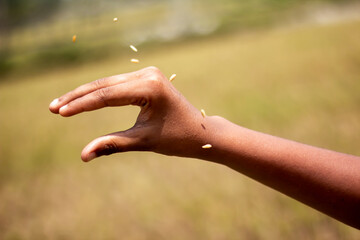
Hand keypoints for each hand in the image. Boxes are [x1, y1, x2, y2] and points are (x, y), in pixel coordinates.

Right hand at [49, 67, 210, 161]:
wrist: (201, 133)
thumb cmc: (178, 139)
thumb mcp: (143, 141)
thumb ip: (112, 144)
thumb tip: (83, 156)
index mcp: (150, 87)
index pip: (107, 95)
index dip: (81, 105)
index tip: (58, 112)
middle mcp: (148, 74)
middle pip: (104, 85)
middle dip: (78, 97)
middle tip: (52, 107)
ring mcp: (148, 74)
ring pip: (108, 84)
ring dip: (86, 94)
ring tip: (62, 105)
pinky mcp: (147, 78)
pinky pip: (117, 85)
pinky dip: (100, 94)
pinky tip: (83, 100)